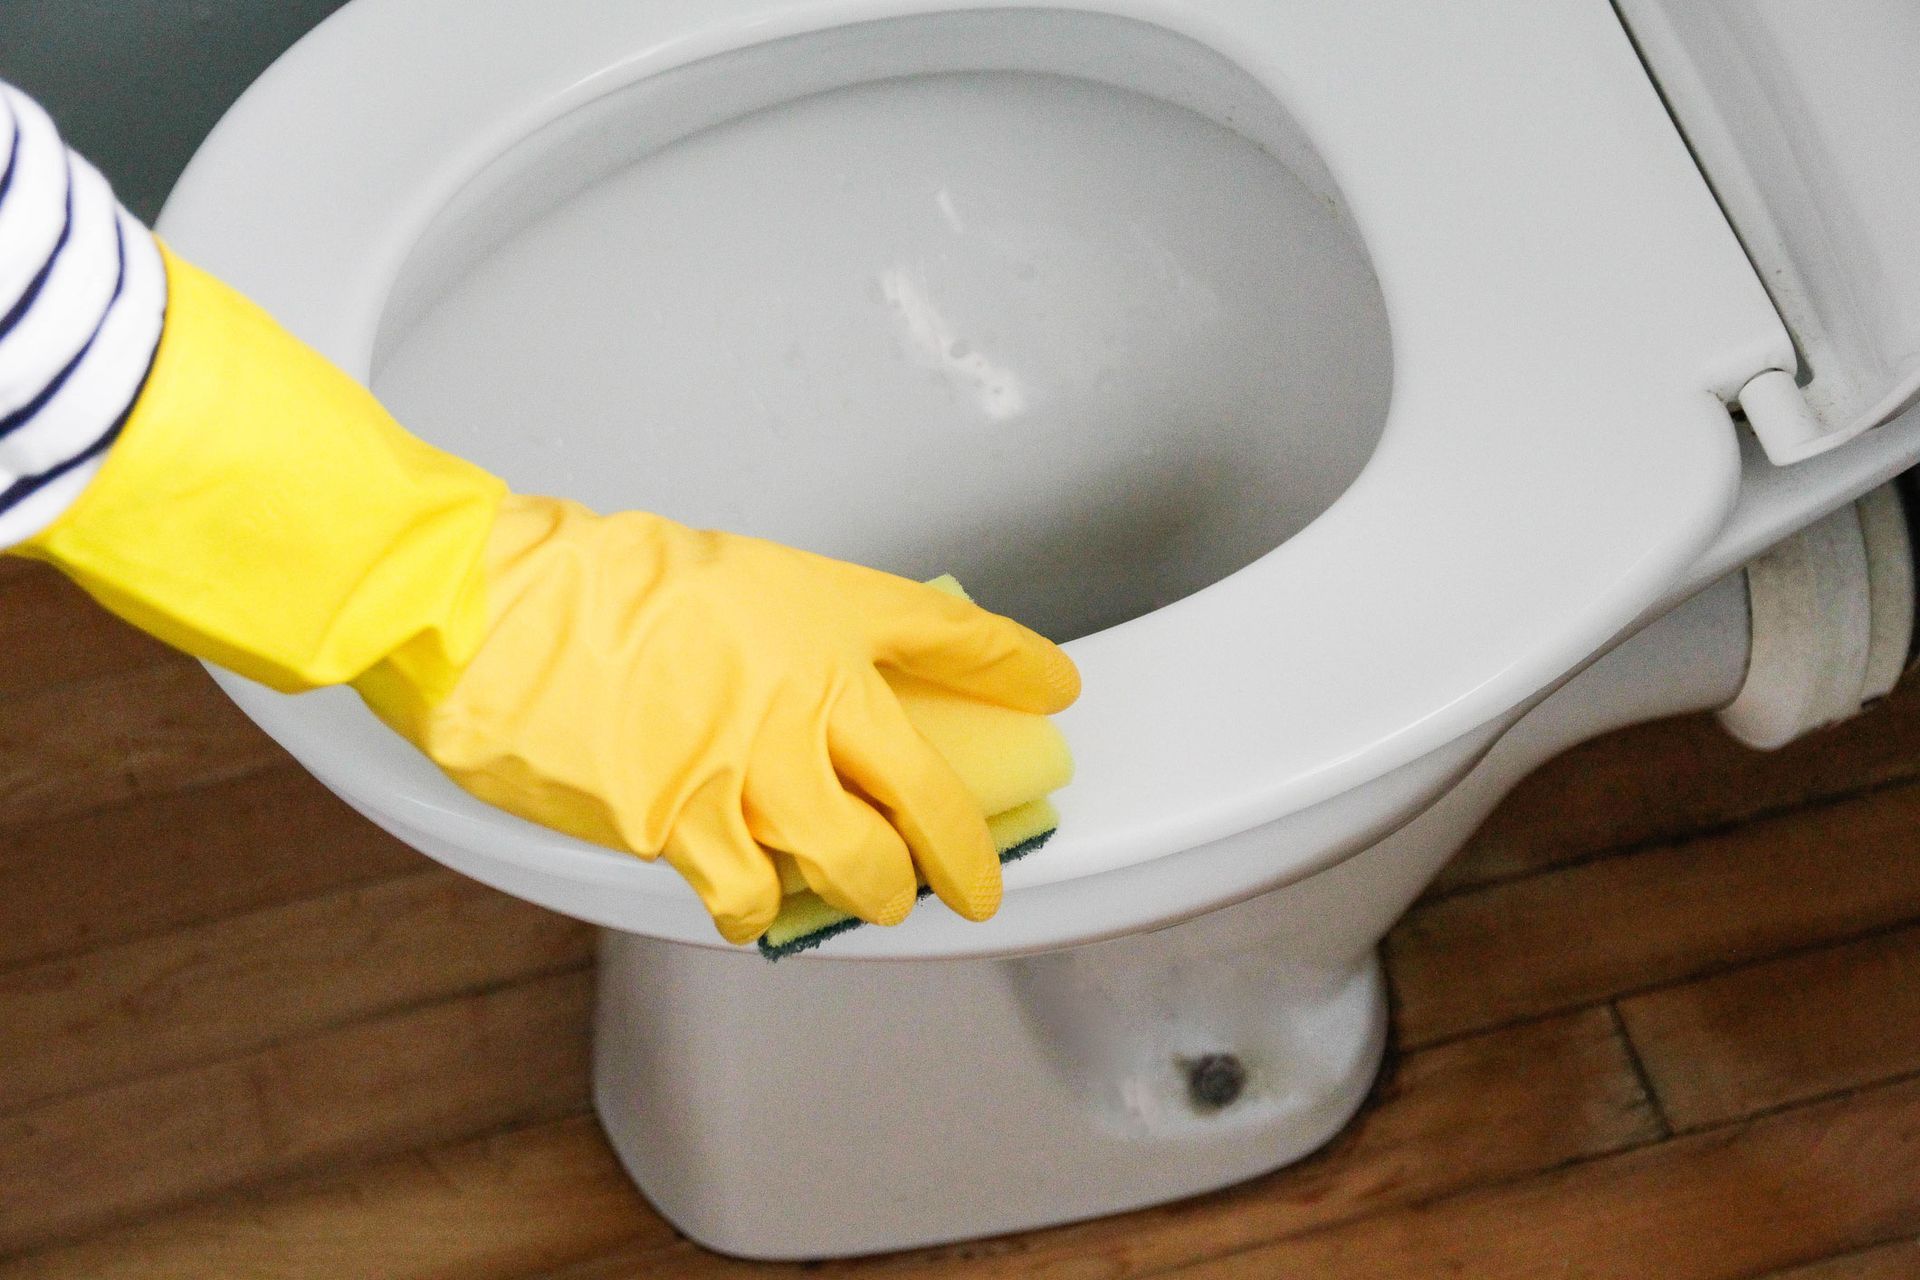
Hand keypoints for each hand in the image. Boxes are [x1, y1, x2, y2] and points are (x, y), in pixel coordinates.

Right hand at [355, 495, 1079, 942]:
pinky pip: (757, 900)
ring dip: (879, 894)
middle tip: (976, 884)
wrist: (501, 614)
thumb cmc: (599, 585)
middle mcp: (810, 697)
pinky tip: (756, 903)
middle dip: (969, 857)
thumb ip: (793, 638)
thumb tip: (826, 691)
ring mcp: (756, 770)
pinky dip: (763, 910)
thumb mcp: (730, 578)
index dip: (1016, 667)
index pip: (955, 640)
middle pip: (933, 797)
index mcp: (824, 618)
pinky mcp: (690, 829)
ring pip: (863, 868)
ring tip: (876, 898)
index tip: (1054, 686)